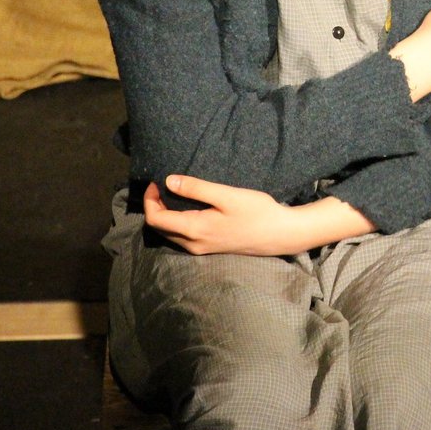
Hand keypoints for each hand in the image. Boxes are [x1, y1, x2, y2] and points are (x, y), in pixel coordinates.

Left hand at [143, 175, 371, 255]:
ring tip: (172, 194)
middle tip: (162, 185)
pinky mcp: (210, 248)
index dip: (150, 199)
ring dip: (165, 215)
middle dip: (155, 206)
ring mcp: (202, 248)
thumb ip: (197, 189)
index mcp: (194, 230)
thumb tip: (169, 181)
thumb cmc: (257, 212)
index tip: (157, 180)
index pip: (155, 219)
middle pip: (159, 228)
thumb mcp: (227, 195)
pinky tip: (188, 208)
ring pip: (170, 234)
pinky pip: (182, 237)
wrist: (281, 234)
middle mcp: (193, 244)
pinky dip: (177, 222)